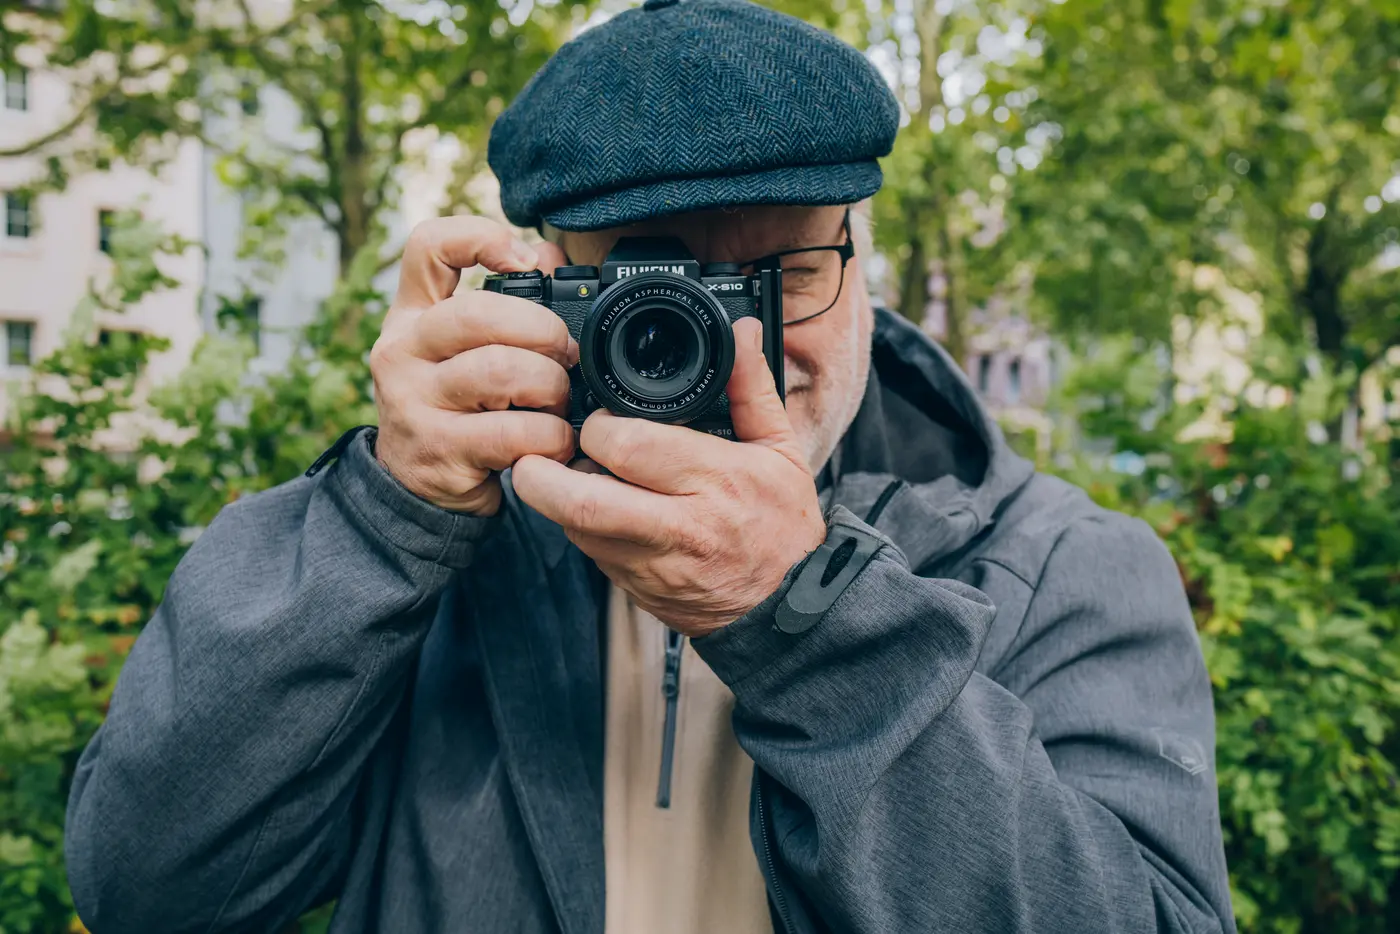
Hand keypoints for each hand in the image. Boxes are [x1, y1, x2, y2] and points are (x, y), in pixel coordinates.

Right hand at [371, 216, 578, 514]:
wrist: (417, 489)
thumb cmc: (456, 406)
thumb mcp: (463, 351)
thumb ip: (505, 299)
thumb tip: (548, 254)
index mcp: (412, 316)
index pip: (427, 247)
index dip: (479, 237)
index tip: (525, 260)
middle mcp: (402, 351)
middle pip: (478, 313)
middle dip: (543, 331)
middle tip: (564, 356)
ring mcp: (413, 402)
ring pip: (501, 371)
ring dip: (551, 387)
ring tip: (558, 403)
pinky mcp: (438, 452)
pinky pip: (513, 433)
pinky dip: (551, 437)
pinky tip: (553, 442)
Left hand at [512, 318, 826, 636]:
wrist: (788, 605)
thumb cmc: (782, 524)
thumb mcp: (780, 450)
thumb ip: (752, 389)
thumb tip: (743, 333)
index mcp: (718, 480)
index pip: (631, 448)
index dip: (598, 427)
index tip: (598, 419)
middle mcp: (682, 527)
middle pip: (584, 499)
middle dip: (545, 471)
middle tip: (541, 451)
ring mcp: (656, 566)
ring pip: (578, 529)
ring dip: (557, 500)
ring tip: (566, 475)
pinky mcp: (639, 589)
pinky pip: (592, 554)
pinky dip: (582, 527)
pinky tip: (596, 509)